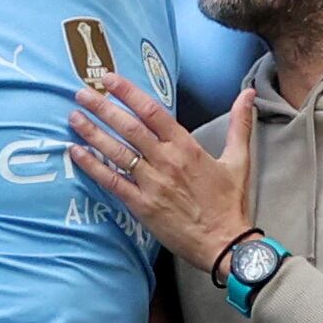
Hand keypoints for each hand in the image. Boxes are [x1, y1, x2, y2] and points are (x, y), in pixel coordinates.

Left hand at [68, 75, 256, 271]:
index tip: (110, 79)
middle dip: (102, 107)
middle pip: (128, 127)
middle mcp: (166, 161)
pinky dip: (93, 166)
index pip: (152, 111)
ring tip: (74, 117)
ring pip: (116, 151)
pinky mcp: (141, 205)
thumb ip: (239, 124)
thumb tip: (248, 94)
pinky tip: (77, 152)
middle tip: (81, 93)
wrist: (224, 243)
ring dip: (93, 132)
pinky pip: (112, 181)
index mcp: (186, 147)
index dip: (129, 92)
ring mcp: (151, 183)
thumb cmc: (230, 203)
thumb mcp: (239, 159)